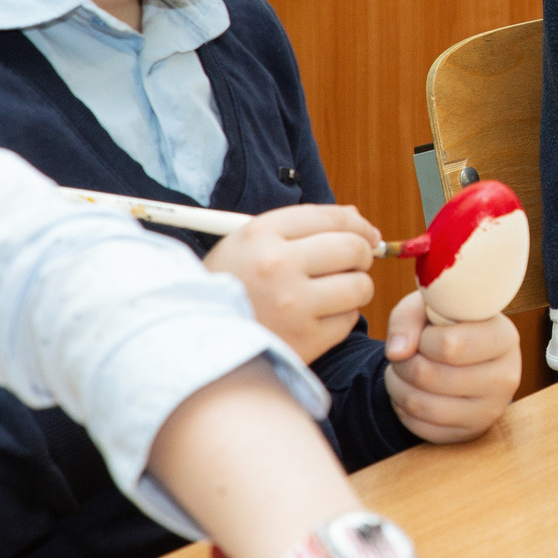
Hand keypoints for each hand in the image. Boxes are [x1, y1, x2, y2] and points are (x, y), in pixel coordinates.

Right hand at [203, 205, 378, 363]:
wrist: (190, 340)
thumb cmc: (227, 286)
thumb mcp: (248, 243)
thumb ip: (300, 226)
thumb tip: (356, 217)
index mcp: (260, 235)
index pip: (332, 217)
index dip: (358, 224)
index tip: (367, 234)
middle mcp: (277, 266)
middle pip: (352, 249)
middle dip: (361, 255)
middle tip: (353, 264)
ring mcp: (291, 305)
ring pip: (359, 286)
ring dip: (353, 289)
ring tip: (331, 293)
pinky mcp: (303, 340)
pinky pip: (348, 321)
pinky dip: (340, 319)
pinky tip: (315, 319)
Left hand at [382, 291, 519, 443]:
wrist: (469, 359)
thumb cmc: (449, 326)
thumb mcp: (430, 307)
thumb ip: (408, 318)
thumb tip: (396, 352)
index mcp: (504, 337)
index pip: (449, 345)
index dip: (423, 339)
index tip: (426, 334)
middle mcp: (505, 377)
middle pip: (430, 376)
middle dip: (404, 363)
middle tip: (404, 354)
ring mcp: (490, 410)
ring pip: (420, 404)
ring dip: (397, 385)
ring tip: (401, 370)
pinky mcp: (470, 433)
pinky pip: (419, 427)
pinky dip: (402, 408)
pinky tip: (411, 391)